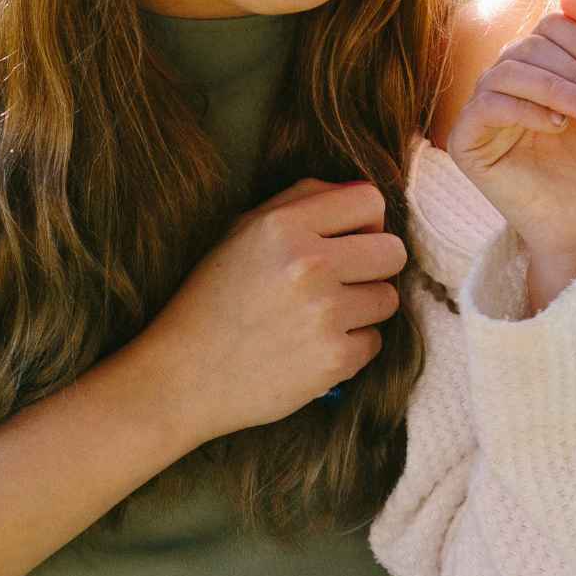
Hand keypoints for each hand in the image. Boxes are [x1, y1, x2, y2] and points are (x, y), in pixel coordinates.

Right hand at [140, 178, 405, 442]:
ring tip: (321, 317)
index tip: (348, 241)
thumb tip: (363, 198)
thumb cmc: (212, 299)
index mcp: (283, 225)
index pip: (370, 201)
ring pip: (388, 298)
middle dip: (374, 265)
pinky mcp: (333, 360)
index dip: (364, 222)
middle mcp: (308, 264)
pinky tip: (314, 348)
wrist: (182, 377)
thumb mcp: (242, 231)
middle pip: (393, 251)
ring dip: (363, 308)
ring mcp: (324, 315)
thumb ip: (303, 202)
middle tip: (342, 282)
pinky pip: (374, 342)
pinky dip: (350, 347)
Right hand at [446, 0, 575, 306]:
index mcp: (544, 61)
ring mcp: (485, 107)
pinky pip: (488, 103)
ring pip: (511, 69)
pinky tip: (557, 128)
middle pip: (533, 43)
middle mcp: (510, 77)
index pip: (553, 23)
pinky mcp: (467, 139)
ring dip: (559, 88)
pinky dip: (527, 109)